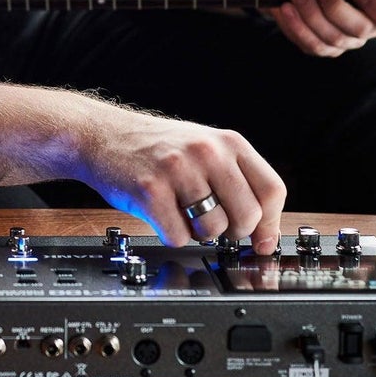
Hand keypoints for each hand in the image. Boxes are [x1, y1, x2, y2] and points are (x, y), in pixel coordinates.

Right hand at [72, 103, 285, 247]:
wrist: (103, 135)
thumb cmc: (157, 148)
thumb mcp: (205, 149)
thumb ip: (237, 182)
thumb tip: (264, 234)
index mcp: (229, 142)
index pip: (272, 190)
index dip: (270, 224)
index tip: (262, 242)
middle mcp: (207, 152)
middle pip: (247, 217)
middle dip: (232, 233)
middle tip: (213, 225)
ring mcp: (179, 170)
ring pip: (213, 231)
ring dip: (199, 234)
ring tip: (182, 213)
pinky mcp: (151, 190)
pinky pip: (178, 236)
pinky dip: (172, 235)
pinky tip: (162, 215)